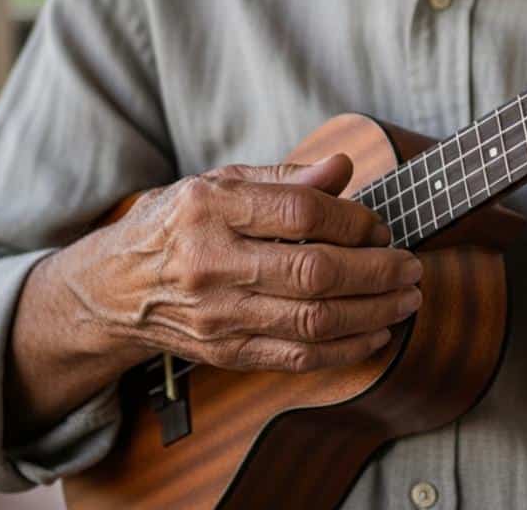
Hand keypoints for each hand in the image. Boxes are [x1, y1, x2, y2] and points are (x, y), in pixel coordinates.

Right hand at [72, 154, 421, 373]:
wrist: (114, 288)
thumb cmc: (178, 222)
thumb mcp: (220, 181)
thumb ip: (284, 176)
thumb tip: (343, 166)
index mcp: (211, 208)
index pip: (301, 213)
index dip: (354, 219)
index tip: (380, 226)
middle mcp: (212, 262)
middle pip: (314, 271)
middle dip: (377, 272)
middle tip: (412, 266)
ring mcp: (217, 315)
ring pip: (312, 321)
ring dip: (373, 312)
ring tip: (407, 299)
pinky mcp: (224, 353)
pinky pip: (296, 358)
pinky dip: (345, 350)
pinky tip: (376, 333)